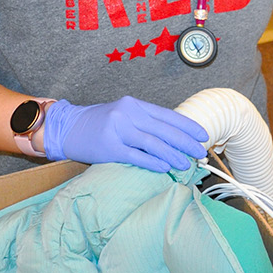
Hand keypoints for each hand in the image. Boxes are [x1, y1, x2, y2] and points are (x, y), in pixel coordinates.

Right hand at [42, 96, 208, 171]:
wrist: (68, 128)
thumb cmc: (101, 123)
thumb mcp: (125, 115)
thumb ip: (147, 122)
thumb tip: (176, 137)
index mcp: (135, 105)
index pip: (167, 115)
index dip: (187, 126)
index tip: (203, 136)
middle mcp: (128, 114)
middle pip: (164, 130)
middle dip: (186, 143)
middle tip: (201, 153)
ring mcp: (118, 130)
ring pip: (153, 144)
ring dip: (173, 155)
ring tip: (186, 164)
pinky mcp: (110, 148)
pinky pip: (137, 157)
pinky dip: (153, 163)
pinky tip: (166, 168)